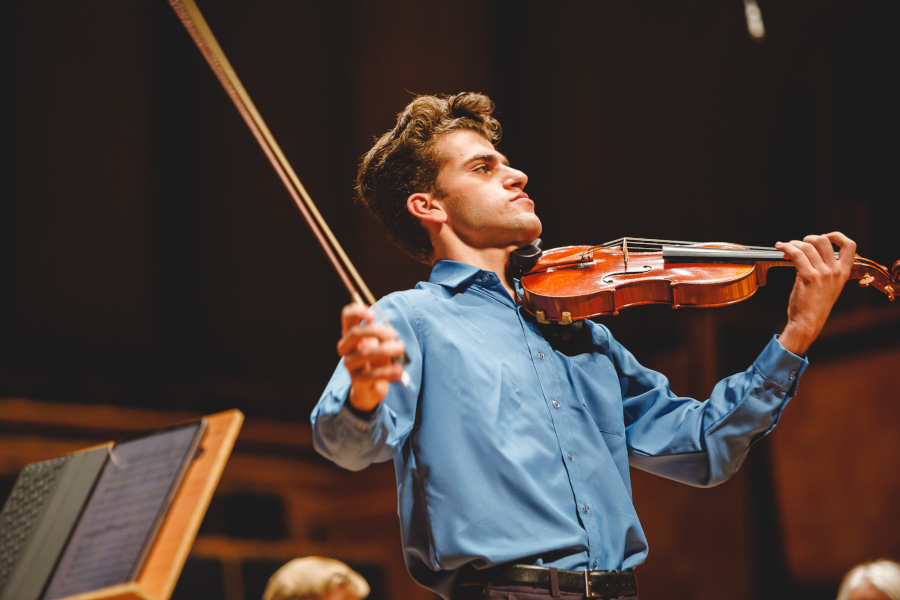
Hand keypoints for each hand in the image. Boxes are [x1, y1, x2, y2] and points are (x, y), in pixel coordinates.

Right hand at [337, 302, 405, 411]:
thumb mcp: (381, 344)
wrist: (371, 387)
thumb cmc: (377, 359)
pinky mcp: (356, 380)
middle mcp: (346, 347)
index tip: (373, 315)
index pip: (347, 317)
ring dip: (385, 350)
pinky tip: (399, 370)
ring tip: (401, 349)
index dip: (357, 312)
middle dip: (375, 331)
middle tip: (392, 334)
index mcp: (351, 333)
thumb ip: (384, 335)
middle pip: (355, 333)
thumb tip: (391, 334)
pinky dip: (387, 372)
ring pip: (364, 354)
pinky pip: (371, 374)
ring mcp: (349, 364)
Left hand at [775, 232, 855, 354]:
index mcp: (844, 272)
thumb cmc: (815, 305)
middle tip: (798, 245)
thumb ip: (827, 269)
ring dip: (793, 243)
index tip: (823, 237)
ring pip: (807, 246)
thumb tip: (811, 251)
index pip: (850, 245)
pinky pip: (797, 254)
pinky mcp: (808, 277)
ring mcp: (823, 274)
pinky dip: (787, 248)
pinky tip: (781, 248)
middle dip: (808, 238)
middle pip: (823, 241)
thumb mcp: (829, 285)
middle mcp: (835, 271)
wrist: (808, 322)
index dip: (836, 236)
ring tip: (785, 247)